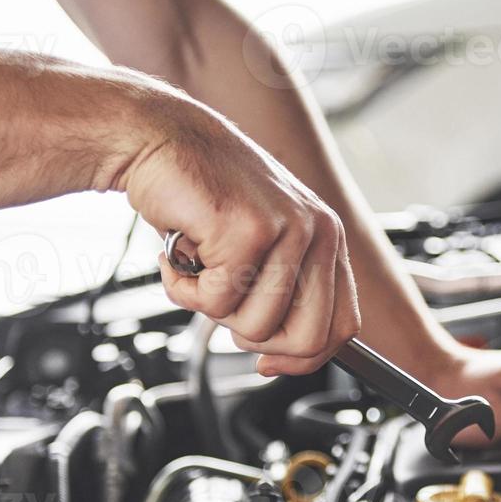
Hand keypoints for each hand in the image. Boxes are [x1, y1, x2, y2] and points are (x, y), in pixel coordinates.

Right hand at [122, 98, 359, 375]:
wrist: (158, 139)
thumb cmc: (202, 194)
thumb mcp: (259, 244)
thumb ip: (281, 291)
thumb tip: (280, 358)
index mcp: (327, 237)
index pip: (342, 326)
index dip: (303, 357)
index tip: (267, 361)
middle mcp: (318, 232)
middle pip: (307, 339)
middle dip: (254, 339)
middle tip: (222, 302)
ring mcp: (287, 230)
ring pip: (256, 327)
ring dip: (210, 307)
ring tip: (197, 264)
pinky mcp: (248, 232)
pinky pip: (216, 302)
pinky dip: (182, 288)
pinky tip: (177, 250)